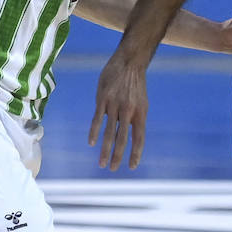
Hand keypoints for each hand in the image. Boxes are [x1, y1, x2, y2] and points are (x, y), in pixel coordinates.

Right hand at [88, 51, 147, 171]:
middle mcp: (129, 111)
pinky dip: (94, 132)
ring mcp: (115, 105)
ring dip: (105, 150)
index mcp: (141, 113)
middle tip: (113, 169)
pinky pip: (97, 119)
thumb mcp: (141, 102)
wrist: (129, 61)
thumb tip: (127, 137)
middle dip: (118, 156)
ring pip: (109, 132)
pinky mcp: (103, 99)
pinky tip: (91, 143)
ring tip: (102, 163)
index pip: (139, 138)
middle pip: (123, 139)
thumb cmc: (135, 84)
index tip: (132, 166)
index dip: (135, 153)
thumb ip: (134, 119)